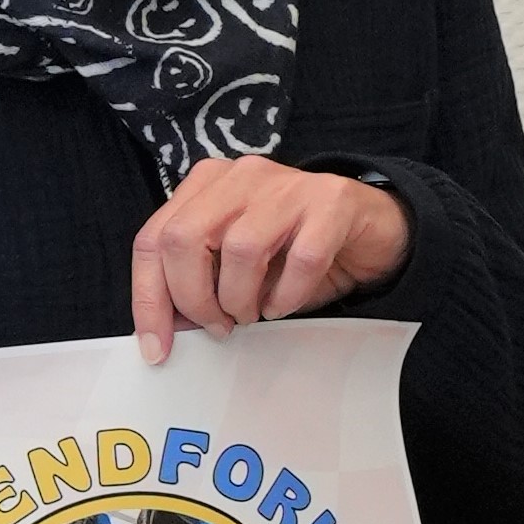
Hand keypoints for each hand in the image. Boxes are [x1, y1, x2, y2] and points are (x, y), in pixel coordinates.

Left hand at [129, 161, 409, 359]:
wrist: (375, 231)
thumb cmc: (299, 251)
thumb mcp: (239, 267)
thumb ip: (201, 282)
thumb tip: (167, 326)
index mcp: (208, 186)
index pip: (153, 239)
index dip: (148, 299)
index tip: (157, 347)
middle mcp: (242, 176)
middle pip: (184, 238)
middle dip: (194, 299)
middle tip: (218, 327)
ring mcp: (288, 185)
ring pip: (240, 248)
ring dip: (242, 299)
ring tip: (254, 314)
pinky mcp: (332, 202)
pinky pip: (301, 259)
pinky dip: (288, 295)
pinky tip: (285, 306)